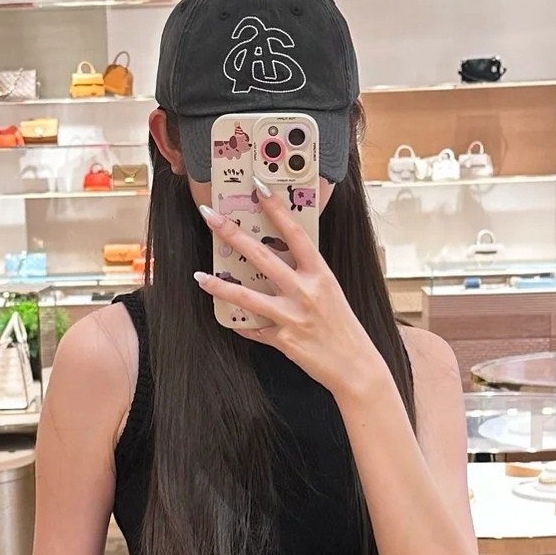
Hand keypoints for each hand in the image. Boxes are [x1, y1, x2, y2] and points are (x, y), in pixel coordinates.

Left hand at [195, 182, 381, 396]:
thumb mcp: (331, 292)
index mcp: (321, 274)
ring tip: (199, 276)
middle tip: (210, 217)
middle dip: (233, 234)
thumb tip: (278, 260)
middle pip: (262, 256)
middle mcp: (306, 291)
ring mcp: (292, 316)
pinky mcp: (283, 340)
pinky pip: (254, 329)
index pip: (295, 233)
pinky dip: (241, 324)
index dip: (276, 208)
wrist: (356, 366)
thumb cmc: (344, 328)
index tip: (258, 187)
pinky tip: (229, 319)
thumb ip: (306, 276)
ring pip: (247, 296)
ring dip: (220, 285)